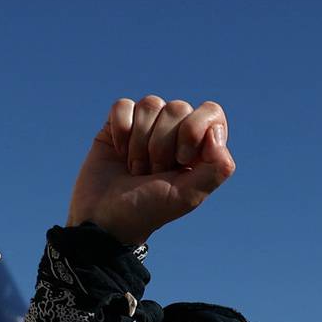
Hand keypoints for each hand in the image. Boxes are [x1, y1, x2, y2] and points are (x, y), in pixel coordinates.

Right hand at [67, 97, 233, 248]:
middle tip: (153, 172)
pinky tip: (119, 153)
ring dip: (140, 143)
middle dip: (162, 145)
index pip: (211, 112)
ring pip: (151, 104)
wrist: (104, 217)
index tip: (181, 160)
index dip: (194, 131)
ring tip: (136, 168)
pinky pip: (123, 106)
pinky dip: (121, 131)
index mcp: (200, 147)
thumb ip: (217, 169)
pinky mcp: (119, 122)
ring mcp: (147, 124)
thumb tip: (216, 132)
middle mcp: (176, 131)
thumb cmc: (148, 210)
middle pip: (178, 108)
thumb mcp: (188, 196)